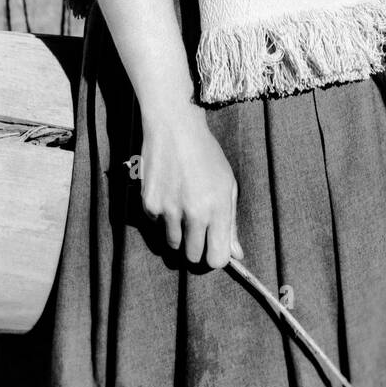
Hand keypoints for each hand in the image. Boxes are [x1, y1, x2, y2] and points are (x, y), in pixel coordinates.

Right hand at [136, 103, 243, 269]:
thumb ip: (230, 223)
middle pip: (193, 256)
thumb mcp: (227, 184)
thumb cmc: (206, 155)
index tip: (214, 248)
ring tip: (182, 206)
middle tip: (197, 230)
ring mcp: (169, 209)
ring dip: (178, 233)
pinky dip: (162, 216)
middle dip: (196, 248)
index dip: (216, 257)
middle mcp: (193, 211)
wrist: (174, 128)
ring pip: (173, 244)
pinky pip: (156, 225)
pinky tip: (168, 192)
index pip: (217, 258)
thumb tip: (236, 254)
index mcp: (218, 207)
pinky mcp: (149, 204)